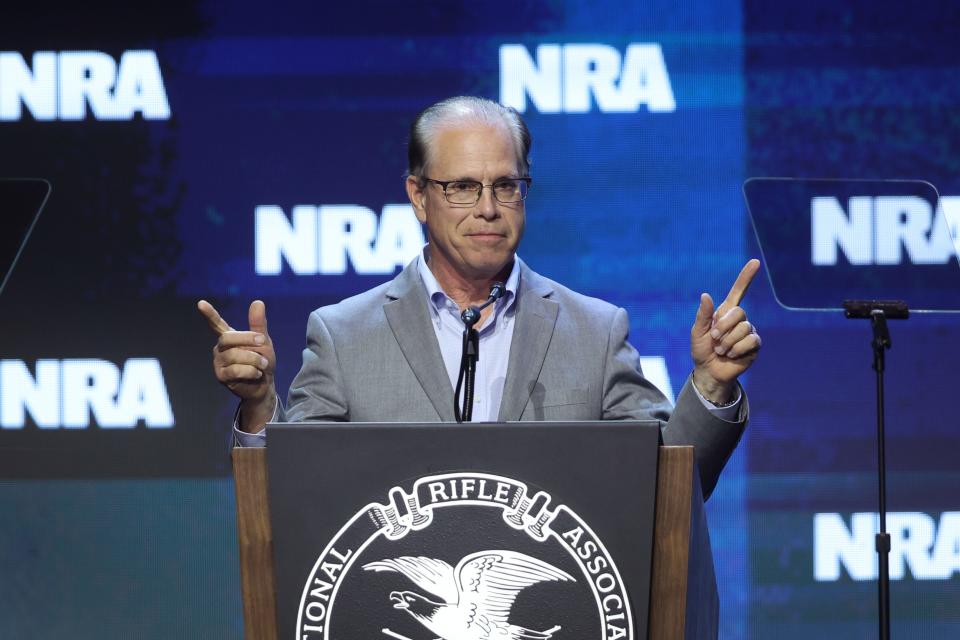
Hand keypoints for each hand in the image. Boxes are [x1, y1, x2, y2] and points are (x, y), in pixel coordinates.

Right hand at [198, 299, 276, 430]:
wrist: (265, 385)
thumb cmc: (262, 361)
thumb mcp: (263, 342)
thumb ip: (258, 324)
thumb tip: (258, 302)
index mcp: (229, 337)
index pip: (216, 323)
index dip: (209, 314)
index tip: (201, 303)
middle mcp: (220, 348)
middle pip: (227, 338)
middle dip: (247, 339)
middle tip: (263, 342)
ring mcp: (219, 362)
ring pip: (233, 355)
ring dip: (254, 359)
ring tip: (262, 364)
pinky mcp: (221, 376)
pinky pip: (235, 370)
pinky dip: (250, 371)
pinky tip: (256, 374)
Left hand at [690, 259, 762, 403]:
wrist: (709, 371)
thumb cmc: (702, 350)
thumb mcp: (697, 332)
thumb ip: (702, 315)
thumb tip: (706, 295)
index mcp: (725, 312)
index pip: (738, 291)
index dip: (746, 277)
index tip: (755, 262)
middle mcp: (739, 319)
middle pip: (738, 312)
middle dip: (722, 327)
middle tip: (713, 338)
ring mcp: (749, 332)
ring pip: (743, 329)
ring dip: (727, 342)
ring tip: (721, 350)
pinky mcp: (755, 345)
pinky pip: (750, 341)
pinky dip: (736, 349)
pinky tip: (731, 355)